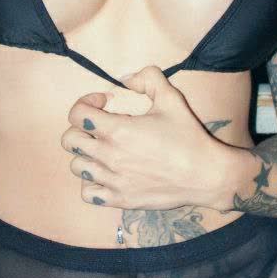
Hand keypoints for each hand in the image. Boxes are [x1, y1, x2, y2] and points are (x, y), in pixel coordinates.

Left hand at [59, 65, 230, 209]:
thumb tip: (126, 79)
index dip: (86, 102)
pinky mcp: (120, 199)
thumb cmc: (188, 137)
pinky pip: (88, 193)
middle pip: (70, 141)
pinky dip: (91, 182)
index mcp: (117, 130)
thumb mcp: (172, 98)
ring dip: (86, 155)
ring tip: (104, 150)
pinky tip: (106, 174)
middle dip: (82, 128)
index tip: (104, 103)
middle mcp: (109, 156)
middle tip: (100, 126)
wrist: (205, 175)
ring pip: (77, 167)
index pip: (76, 114)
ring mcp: (113, 180)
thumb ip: (148, 78)